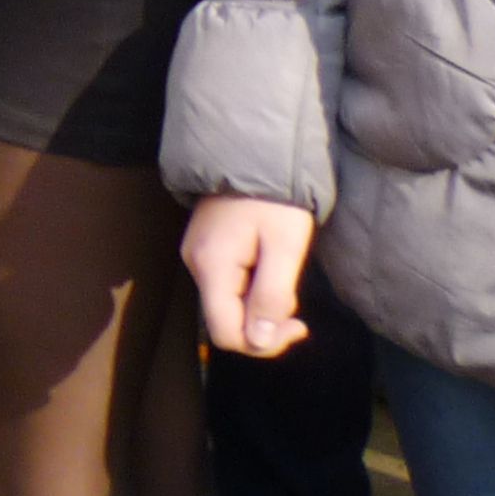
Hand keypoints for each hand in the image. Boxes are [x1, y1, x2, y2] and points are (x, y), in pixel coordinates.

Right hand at [182, 194, 317, 356]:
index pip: (225, 333)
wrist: (254, 152)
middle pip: (225, 322)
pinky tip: (269, 273)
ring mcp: (197, 255)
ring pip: (226, 305)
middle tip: (299, 314)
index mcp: (213, 267)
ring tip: (285, 283)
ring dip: (258, 309)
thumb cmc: (275, 199)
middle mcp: (196, 264)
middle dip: (263, 327)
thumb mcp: (285, 248)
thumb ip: (272, 296)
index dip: (262, 344)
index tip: (298, 326)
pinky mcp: (205, 247)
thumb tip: (258, 340)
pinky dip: (250, 292)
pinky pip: (226, 287)